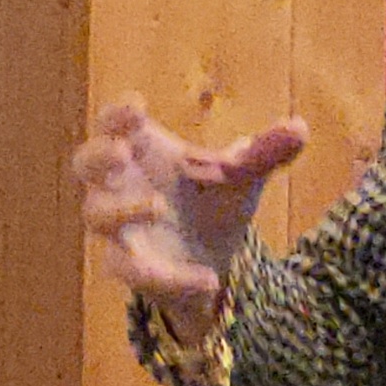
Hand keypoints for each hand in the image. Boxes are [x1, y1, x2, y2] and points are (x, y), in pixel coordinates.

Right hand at [70, 97, 308, 330]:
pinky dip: (170, 276)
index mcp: (142, 150)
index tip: (136, 106)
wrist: (214, 260)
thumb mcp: (243, 176)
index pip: (115, 122)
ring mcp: (119, 226)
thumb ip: (265, 153)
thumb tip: (299, 127)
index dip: (118, 113)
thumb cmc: (212, 201)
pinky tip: (207, 280)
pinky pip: (133, 270)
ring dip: (122, 208)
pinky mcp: (130, 265)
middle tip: (121, 150)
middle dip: (98, 154)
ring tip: (158, 206)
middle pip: (86, 163)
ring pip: (97, 216)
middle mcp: (120, 184)